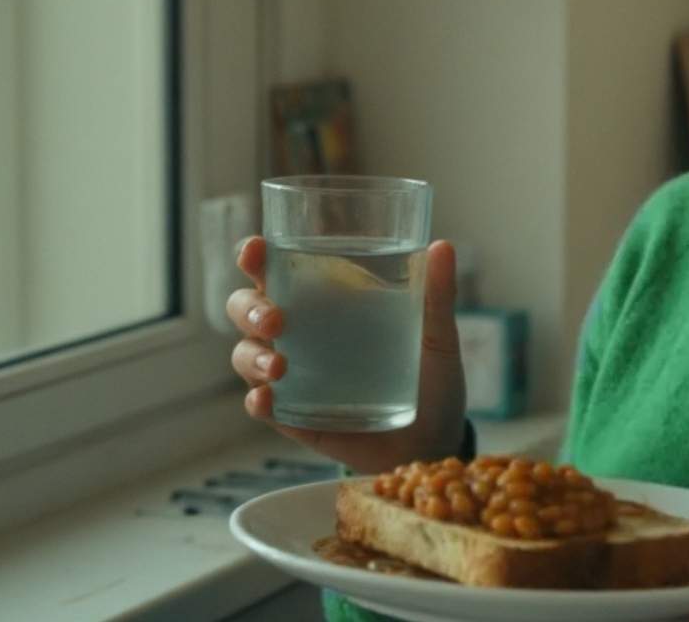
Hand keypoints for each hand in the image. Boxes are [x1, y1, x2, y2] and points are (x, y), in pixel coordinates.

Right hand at [227, 236, 466, 472]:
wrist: (433, 442)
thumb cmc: (431, 378)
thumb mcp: (436, 335)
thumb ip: (437, 294)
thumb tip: (442, 246)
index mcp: (325, 300)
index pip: (277, 268)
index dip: (256, 256)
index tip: (255, 251)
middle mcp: (299, 333)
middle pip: (247, 308)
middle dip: (250, 308)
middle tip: (276, 320)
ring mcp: (292, 376)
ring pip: (246, 354)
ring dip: (252, 357)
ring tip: (279, 369)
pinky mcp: (294, 416)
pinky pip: (263, 406)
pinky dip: (258, 401)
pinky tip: (266, 400)